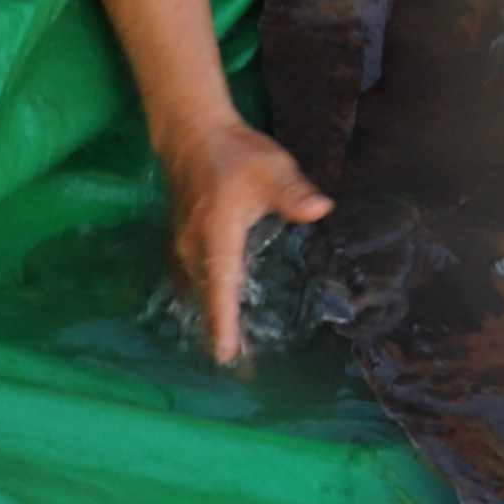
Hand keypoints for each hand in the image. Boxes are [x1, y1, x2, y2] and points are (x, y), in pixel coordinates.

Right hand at [163, 116, 328, 365]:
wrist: (192, 134)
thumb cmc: (235, 153)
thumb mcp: (272, 169)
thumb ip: (294, 193)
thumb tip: (320, 209)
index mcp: (217, 235)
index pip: (221, 287)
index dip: (224, 322)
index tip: (226, 355)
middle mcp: (194, 247)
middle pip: (207, 299)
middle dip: (221, 332)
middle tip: (242, 368)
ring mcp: (183, 246)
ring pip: (198, 291)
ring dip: (212, 318)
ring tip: (233, 351)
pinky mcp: (183, 242)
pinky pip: (193, 280)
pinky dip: (206, 300)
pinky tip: (221, 312)